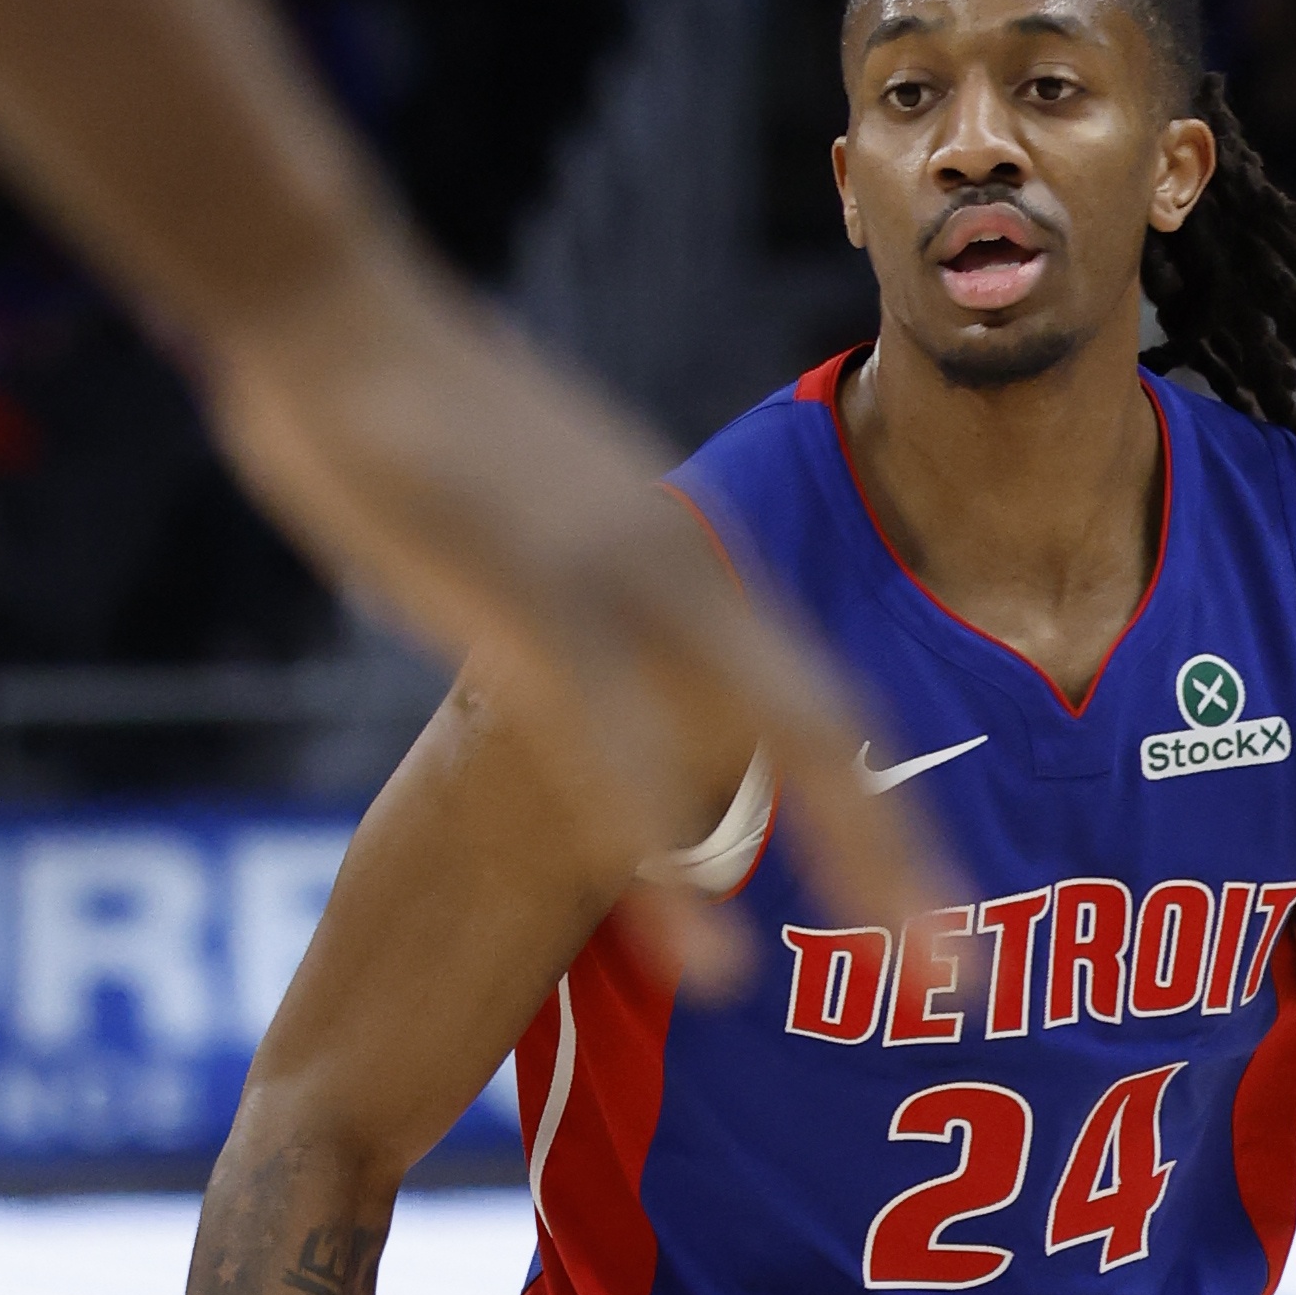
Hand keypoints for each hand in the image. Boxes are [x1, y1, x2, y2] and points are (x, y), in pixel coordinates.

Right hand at [203, 256, 953, 984]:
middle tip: (962, 977)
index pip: (814, 699)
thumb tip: (585, 643)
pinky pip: (625, 757)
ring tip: (921, 980)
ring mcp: (624, 582)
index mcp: (687, 557)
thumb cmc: (409, 419)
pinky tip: (715, 963)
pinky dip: (675, 863)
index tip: (923, 914)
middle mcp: (686, 568)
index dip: (877, 810)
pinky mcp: (535, 599)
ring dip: (867, 864)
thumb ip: (583, 584)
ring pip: (783, 742)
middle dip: (904, 859)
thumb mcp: (531, 516)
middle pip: (834, 729)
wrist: (334, 314)